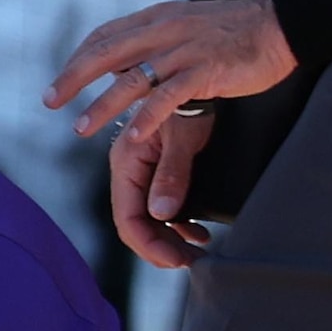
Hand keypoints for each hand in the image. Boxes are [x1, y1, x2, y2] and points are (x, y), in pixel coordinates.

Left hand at [46, 0, 296, 147]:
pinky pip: (169, 97)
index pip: (103, 36)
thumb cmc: (234, 30)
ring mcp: (184, 51)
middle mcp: (163, 31)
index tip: (59, 82)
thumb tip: (122, 62)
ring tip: (79, 128)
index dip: (77, 58)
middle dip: (73, 79)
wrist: (283, 23)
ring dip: (102, 105)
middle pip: (105, 54)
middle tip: (49, 102)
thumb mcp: (186, 26)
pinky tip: (131, 137)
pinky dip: (147, 117)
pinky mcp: (207, 71)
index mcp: (156, 19)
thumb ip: (154, 41)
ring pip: (132, 79)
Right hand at [108, 106, 219, 269]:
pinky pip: (160, 206)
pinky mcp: (158, 168)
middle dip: (161, 248)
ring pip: (148, 218)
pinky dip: (178, 224)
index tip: (179, 262)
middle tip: (194, 261)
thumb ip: (172, 173)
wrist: (204, 69)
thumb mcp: (184, 134)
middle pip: (136, 223)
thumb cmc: (193, 98)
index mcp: (127, 162)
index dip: (150, 246)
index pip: (128, 218)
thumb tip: (161, 214)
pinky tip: (198, 230)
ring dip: (170, 238)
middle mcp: (130, 170)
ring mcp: (143, 170)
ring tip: (199, 249)